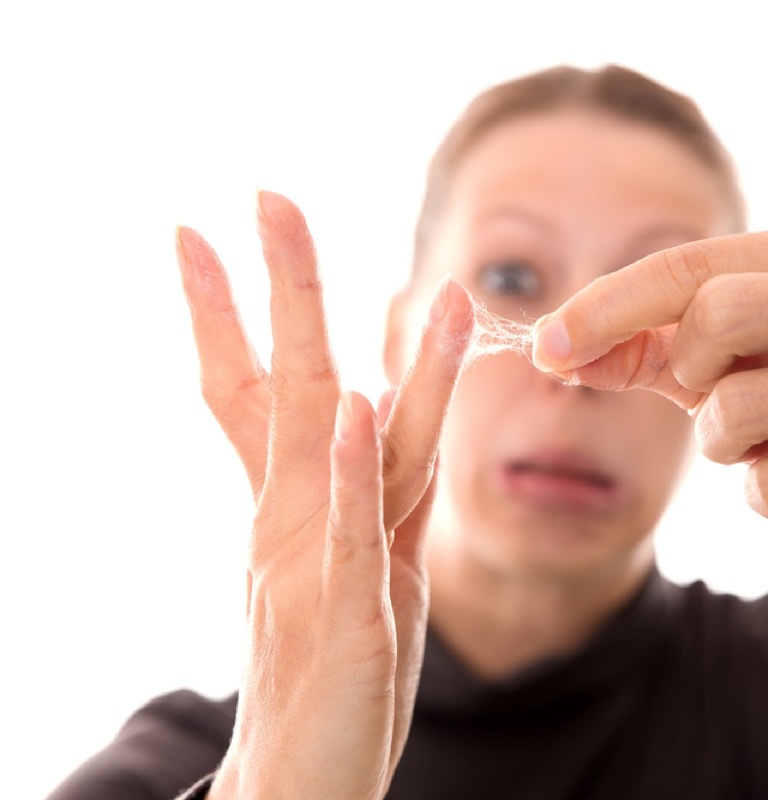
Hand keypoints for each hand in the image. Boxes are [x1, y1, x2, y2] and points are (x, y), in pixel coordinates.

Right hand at [175, 191, 472, 798]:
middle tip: (269, 197)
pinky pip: (356, 530)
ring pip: (341, 440)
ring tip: (360, 272)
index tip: (204, 235)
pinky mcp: (351, 612)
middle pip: (294, 386)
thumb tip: (368, 413)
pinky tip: (357, 410)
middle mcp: (298, 522)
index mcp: (296, 508)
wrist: (307, 783)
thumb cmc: (335, 674)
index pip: (258, 392)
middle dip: (285, 291)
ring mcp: (320, 563)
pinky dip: (354, 469)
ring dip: (348, 352)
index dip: (232, 315)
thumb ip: (370, 490)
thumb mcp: (359, 566)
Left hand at [532, 221, 767, 572]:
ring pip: (740, 407)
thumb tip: (550, 347)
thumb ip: (634, 343)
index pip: (692, 262)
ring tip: (762, 438)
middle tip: (710, 389)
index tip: (545, 345)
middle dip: (688, 366)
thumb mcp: (708, 355)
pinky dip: (758, 492)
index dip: (606, 305)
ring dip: (720, 438)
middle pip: (720, 313)